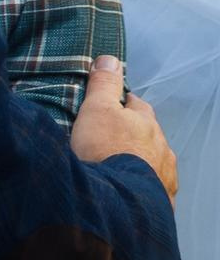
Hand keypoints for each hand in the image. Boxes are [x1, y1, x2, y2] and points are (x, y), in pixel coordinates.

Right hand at [71, 55, 178, 198]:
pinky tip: (130, 191)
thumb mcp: (96, 110)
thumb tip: (110, 59)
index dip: (123, 104)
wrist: (117, 200)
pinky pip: (153, 189)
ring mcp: (164, 174)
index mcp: (145, 123)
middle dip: (134, 135)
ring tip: (120, 169)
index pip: (137, 106)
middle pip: (148, 135)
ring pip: (154, 161)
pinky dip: (143, 187)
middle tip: (111, 139)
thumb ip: (104, 85)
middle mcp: (161, 147)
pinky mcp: (161, 199)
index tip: (111, 106)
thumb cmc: (105, 150)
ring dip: (140, 162)